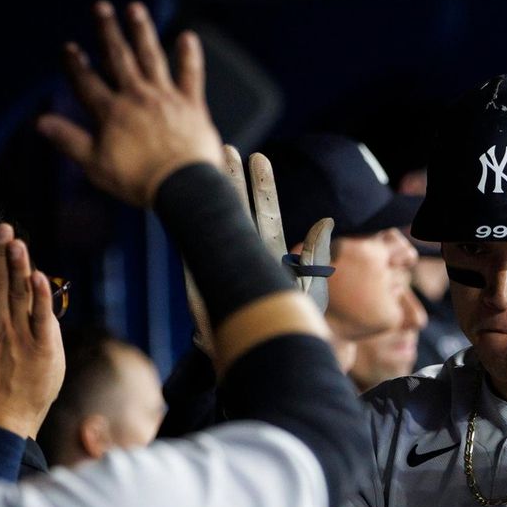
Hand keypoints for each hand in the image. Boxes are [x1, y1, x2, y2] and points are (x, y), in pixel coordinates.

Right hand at [0, 224, 65, 438]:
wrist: (2, 420)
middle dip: (0, 253)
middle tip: (3, 228)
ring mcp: (19, 336)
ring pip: (17, 294)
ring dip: (18, 266)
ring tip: (16, 242)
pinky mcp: (42, 348)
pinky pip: (41, 317)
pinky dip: (40, 296)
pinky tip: (39, 275)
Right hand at [38, 0, 222, 206]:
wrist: (182, 187)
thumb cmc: (140, 181)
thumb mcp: (95, 165)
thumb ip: (69, 140)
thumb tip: (41, 123)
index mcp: (111, 113)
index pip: (87, 82)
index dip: (76, 64)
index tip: (69, 48)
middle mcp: (136, 98)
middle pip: (118, 58)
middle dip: (108, 32)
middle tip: (101, 8)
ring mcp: (165, 99)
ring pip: (151, 57)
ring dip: (142, 32)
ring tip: (135, 10)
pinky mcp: (191, 105)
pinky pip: (190, 74)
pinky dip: (189, 55)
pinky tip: (187, 36)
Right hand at [185, 145, 335, 354]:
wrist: (267, 360)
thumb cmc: (291, 330)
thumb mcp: (307, 290)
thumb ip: (311, 257)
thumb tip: (321, 225)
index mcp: (268, 256)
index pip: (265, 213)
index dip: (262, 187)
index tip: (259, 157)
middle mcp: (244, 258)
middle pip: (237, 209)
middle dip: (231, 178)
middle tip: (226, 146)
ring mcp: (222, 269)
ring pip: (216, 223)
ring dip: (214, 192)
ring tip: (211, 158)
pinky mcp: (203, 284)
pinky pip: (196, 249)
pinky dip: (191, 225)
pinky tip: (185, 200)